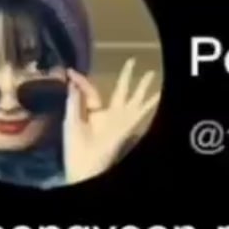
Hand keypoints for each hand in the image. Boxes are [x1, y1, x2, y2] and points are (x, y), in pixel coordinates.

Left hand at [63, 60, 158, 183]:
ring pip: (134, 100)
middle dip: (126, 77)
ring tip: (151, 74)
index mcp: (94, 114)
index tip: (71, 72)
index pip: (92, 91)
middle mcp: (110, 116)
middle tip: (132, 61)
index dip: (82, 81)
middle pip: (120, 92)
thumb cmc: (75, 147)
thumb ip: (73, 102)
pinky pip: (139, 114)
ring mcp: (120, 121)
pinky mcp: (126, 128)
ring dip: (143, 88)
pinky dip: (149, 105)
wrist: (84, 166)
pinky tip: (157, 96)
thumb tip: (73, 82)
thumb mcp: (71, 121)